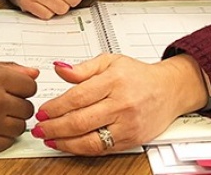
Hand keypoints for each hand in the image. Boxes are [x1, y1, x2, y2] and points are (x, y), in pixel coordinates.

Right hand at [0, 62, 38, 154]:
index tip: (13, 89)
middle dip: (17, 105)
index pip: (31, 85)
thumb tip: (34, 73)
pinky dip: (1, 135)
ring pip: (21, 126)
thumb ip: (11, 69)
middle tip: (0, 102)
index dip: (23, 87)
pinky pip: (9, 141)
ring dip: (11, 121)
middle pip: (28, 107)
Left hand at [32, 54, 206, 155]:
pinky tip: (69, 144)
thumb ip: (82, 68)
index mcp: (114, 81)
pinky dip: (82, 149)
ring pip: (90, 140)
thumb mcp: (110, 61)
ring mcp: (128, 125)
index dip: (56, 106)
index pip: (77, 97)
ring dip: (65, 142)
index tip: (42, 111)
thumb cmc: (139, 75)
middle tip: (39, 128)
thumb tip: (59, 69)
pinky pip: (102, 149)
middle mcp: (122, 104)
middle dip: (54, 126)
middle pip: (80, 121)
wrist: (170, 90)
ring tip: (49, 139)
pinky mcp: (132, 140)